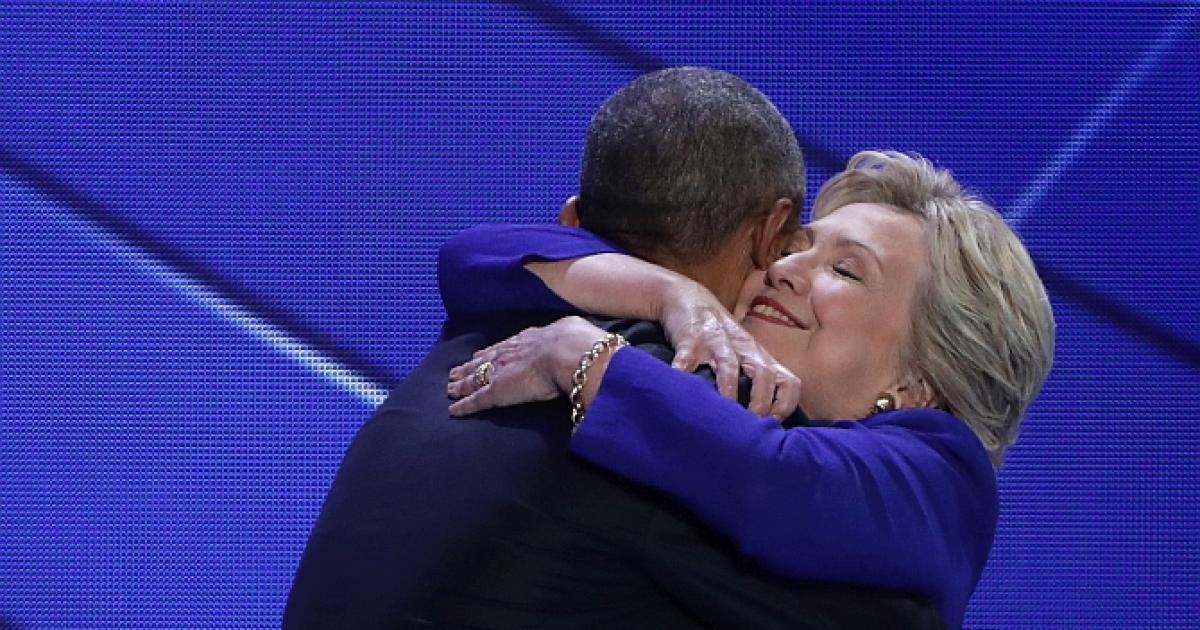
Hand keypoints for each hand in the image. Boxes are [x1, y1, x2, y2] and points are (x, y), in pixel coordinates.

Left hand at [447, 316, 605, 415]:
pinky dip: (464, 406)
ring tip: (450, 388)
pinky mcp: (497, 392)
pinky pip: (476, 400)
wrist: (570, 354)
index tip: (483, 354)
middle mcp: (510, 353)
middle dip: (470, 366)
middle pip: (483, 360)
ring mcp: (502, 372)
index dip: (492, 352)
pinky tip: (454, 410)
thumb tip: (588, 342)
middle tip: (456, 371)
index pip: (505, 346)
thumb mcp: (574, 331)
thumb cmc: (577, 343)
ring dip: (461, 383)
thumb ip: (573, 336)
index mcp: (529, 339)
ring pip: (474, 378)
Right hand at [659, 280, 800, 419]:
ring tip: (724, 412)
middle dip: (761, 402)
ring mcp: (716, 342)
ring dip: (729, 390)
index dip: (786, 405)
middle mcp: (743, 349)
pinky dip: (682, 374)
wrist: (687, 296)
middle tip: (750, 427)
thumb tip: (761, 422)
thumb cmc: (719, 336)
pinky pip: (687, 358)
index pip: (788, 382)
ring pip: (729, 365)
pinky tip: (678, 389)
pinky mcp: (690, 338)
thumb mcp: (743, 354)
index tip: (773, 425)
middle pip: (763, 373)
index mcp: (759, 356)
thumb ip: (754, 380)